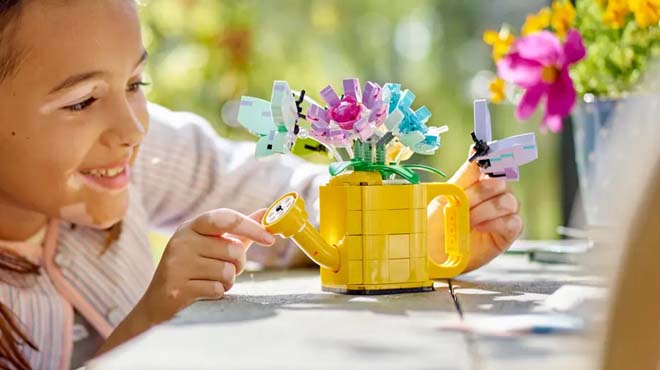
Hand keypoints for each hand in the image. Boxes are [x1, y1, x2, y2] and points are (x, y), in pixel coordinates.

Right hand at [139, 208, 273, 322]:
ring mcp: (177, 264)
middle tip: (226, 268)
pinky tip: (202, 291)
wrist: (159, 301)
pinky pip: (217, 289)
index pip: (225, 218)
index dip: (250, 227)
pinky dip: (217, 292)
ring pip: (227, 271)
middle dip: (238, 263)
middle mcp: (182, 241)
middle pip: (233, 249)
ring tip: (211, 280)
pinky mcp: (177, 288)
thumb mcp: (214, 244)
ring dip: (227, 280)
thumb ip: (240, 230)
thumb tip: (267, 212)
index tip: (270, 239)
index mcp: (192, 226)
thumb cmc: (194, 268)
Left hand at [428, 160, 521, 272]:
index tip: (485, 152)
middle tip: (462, 203)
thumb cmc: (436, 225)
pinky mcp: (507, 234)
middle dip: (480, 192)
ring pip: (509, 201)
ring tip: (468, 220)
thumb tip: (475, 148)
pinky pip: (514, 222)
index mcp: (477, 183)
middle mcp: (493, 196)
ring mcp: (502, 215)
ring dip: (486, 209)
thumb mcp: (447, 196)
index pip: (492, 164)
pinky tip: (480, 228)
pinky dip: (496, 223)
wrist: (432, 253)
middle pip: (500, 183)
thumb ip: (465, 175)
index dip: (493, 156)